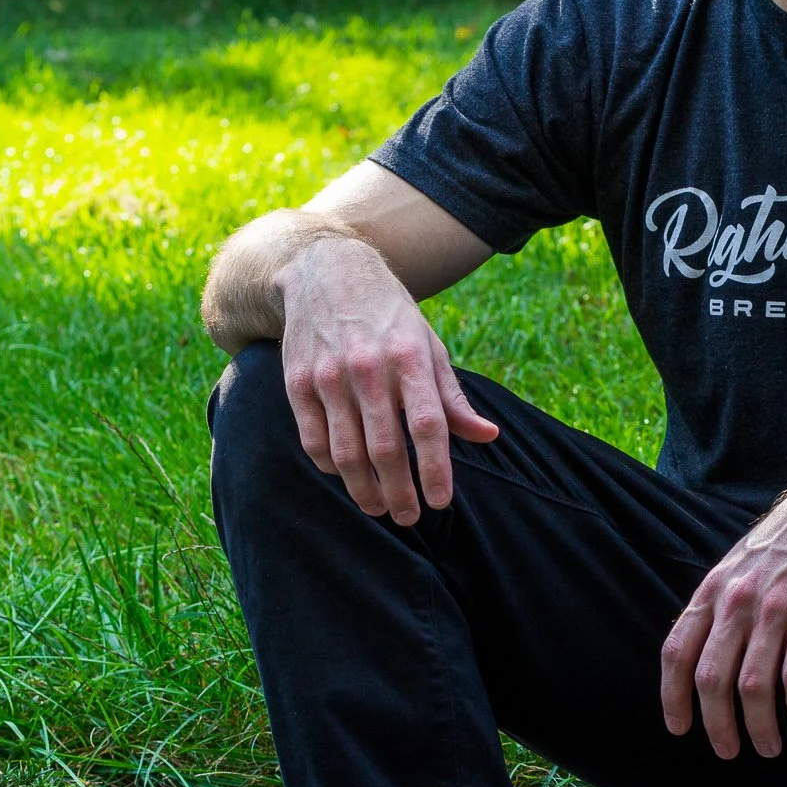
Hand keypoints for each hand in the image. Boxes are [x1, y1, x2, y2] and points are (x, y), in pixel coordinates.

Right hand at [275, 234, 498, 524]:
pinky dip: (331, 467)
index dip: (434, 469)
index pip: (427, 425)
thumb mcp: (427, 344)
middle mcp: (369, 368)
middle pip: (386, 448)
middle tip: (408, 517)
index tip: (440, 502)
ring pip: (347, 452)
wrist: (325, 270)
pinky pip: (314, 440)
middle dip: (399, 492)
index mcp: (410, 357)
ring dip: (364, 489)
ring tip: (379, 507)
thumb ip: (452, 396)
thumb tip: (488, 436)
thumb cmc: (388, 316)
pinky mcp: (298, 382)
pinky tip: (346, 476)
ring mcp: (329, 376)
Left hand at [660, 457, 786, 758]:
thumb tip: (698, 658)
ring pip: (753, 687)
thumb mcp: (739, 567)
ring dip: (759, 727)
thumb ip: (718, 607)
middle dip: (715, 725)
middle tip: (728, 751)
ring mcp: (775, 610)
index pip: (677, 652)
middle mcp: (737, 602)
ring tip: (767, 748)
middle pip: (711, 679)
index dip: (673, 696)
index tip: (678, 728)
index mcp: (713, 591)